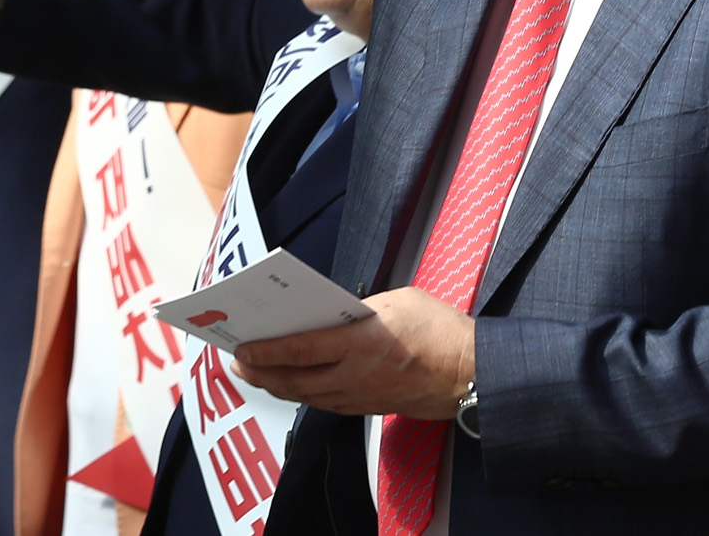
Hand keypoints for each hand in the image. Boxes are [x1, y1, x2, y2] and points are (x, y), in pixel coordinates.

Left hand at [231, 287, 474, 418]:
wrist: (470, 373)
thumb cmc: (438, 329)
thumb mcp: (397, 301)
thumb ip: (359, 310)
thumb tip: (330, 316)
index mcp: (363, 342)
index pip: (301, 349)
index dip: (266, 350)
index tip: (243, 346)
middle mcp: (356, 375)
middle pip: (295, 379)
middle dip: (260, 372)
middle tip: (238, 361)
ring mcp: (361, 396)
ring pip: (306, 396)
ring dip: (276, 385)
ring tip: (255, 373)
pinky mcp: (368, 407)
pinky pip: (325, 403)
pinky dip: (302, 393)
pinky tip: (291, 384)